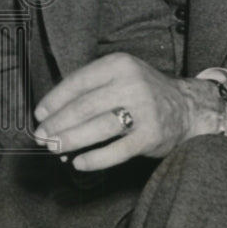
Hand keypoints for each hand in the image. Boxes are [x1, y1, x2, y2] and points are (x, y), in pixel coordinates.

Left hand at [33, 52, 221, 170]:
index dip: (54, 100)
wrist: (187, 108)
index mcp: (118, 64)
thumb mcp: (119, 75)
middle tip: (42, 136)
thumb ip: (90, 87)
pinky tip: (79, 163)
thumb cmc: (142, 92)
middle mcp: (131, 84)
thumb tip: (52, 110)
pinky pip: (117, 151)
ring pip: (97, 127)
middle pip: (84, 106)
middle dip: (58, 124)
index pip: (77, 82)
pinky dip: (95, 159)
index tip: (39, 115)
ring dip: (71, 140)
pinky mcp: (151, 136)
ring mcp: (143, 110)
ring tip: (54, 148)